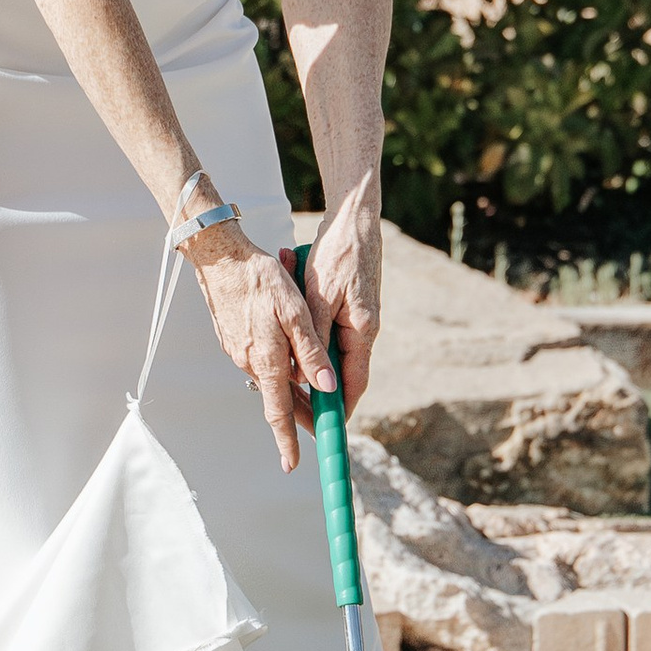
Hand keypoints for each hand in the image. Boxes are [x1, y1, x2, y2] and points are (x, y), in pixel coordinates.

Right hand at [190, 225, 337, 467]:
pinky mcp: (233, 340)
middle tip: (320, 425)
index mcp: (267, 360)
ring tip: (313, 391)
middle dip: (298, 416)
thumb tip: (326, 385)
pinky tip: (288, 356)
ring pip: (270, 379)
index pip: (279, 412)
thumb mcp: (296, 312)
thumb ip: (311, 351)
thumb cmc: (261, 280)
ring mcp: (238, 352)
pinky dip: (277, 367)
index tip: (292, 465)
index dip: (287, 440)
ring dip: (290, 389)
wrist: (220, 258)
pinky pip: (259, 362)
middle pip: (278, 399)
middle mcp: (249, 362)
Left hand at [300, 192, 382, 418]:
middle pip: (341, 374)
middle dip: (316, 390)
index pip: (353, 385)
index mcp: (363, 332)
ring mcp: (358, 320)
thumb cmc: (338, 254)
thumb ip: (314, 338)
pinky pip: (328, 332)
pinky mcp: (349, 308)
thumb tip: (309, 375)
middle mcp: (364, 330)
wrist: (354, 220)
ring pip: (331, 352)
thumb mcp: (319, 297)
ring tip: (286, 373)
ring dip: (308, 357)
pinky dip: (310, 336)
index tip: (323, 430)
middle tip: (293, 410)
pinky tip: (293, 329)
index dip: (338, 410)